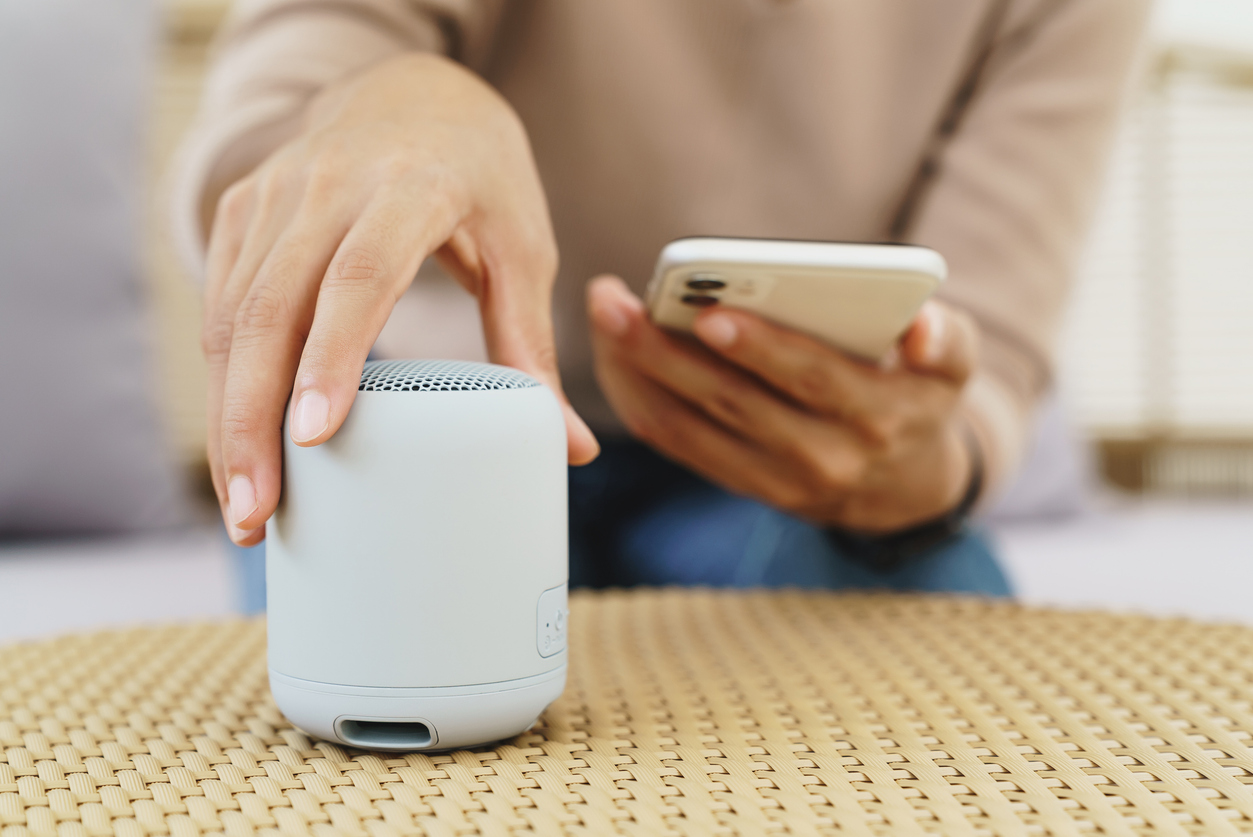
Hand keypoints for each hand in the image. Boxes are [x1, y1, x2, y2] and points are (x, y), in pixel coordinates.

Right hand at [202, 53, 597, 545]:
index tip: (314, 436)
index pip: (362, 274)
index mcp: (412, 187)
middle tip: (258, 516)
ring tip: (246, 509)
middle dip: (254, 419)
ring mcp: (275, 196)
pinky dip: (222, 382)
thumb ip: (533, 344)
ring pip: (231, 315)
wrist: (411, 91)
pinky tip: (236, 447)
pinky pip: (219, 303)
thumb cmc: (479, 175)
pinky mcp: (243, 213)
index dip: (335, 355)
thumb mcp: (522, 246)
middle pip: (272, 307)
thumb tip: (574, 450)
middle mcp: (329, 185)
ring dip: (228, 418)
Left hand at [587, 276, 977, 532]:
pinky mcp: (742, 484)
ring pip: (693, 428)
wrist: (903, 487)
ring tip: (603, 320)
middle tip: (615, 304)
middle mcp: (824, 458)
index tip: (708, 315)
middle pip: (734, 403)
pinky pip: (680, 446)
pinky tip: (612, 358)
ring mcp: (776, 480)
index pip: (811, 379)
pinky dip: (641, 402)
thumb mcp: (952, 365)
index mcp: (878, 417)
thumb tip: (922, 329)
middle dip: (667, 352)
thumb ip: (948, 339)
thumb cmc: (916, 395)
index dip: (760, 348)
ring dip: (639, 375)